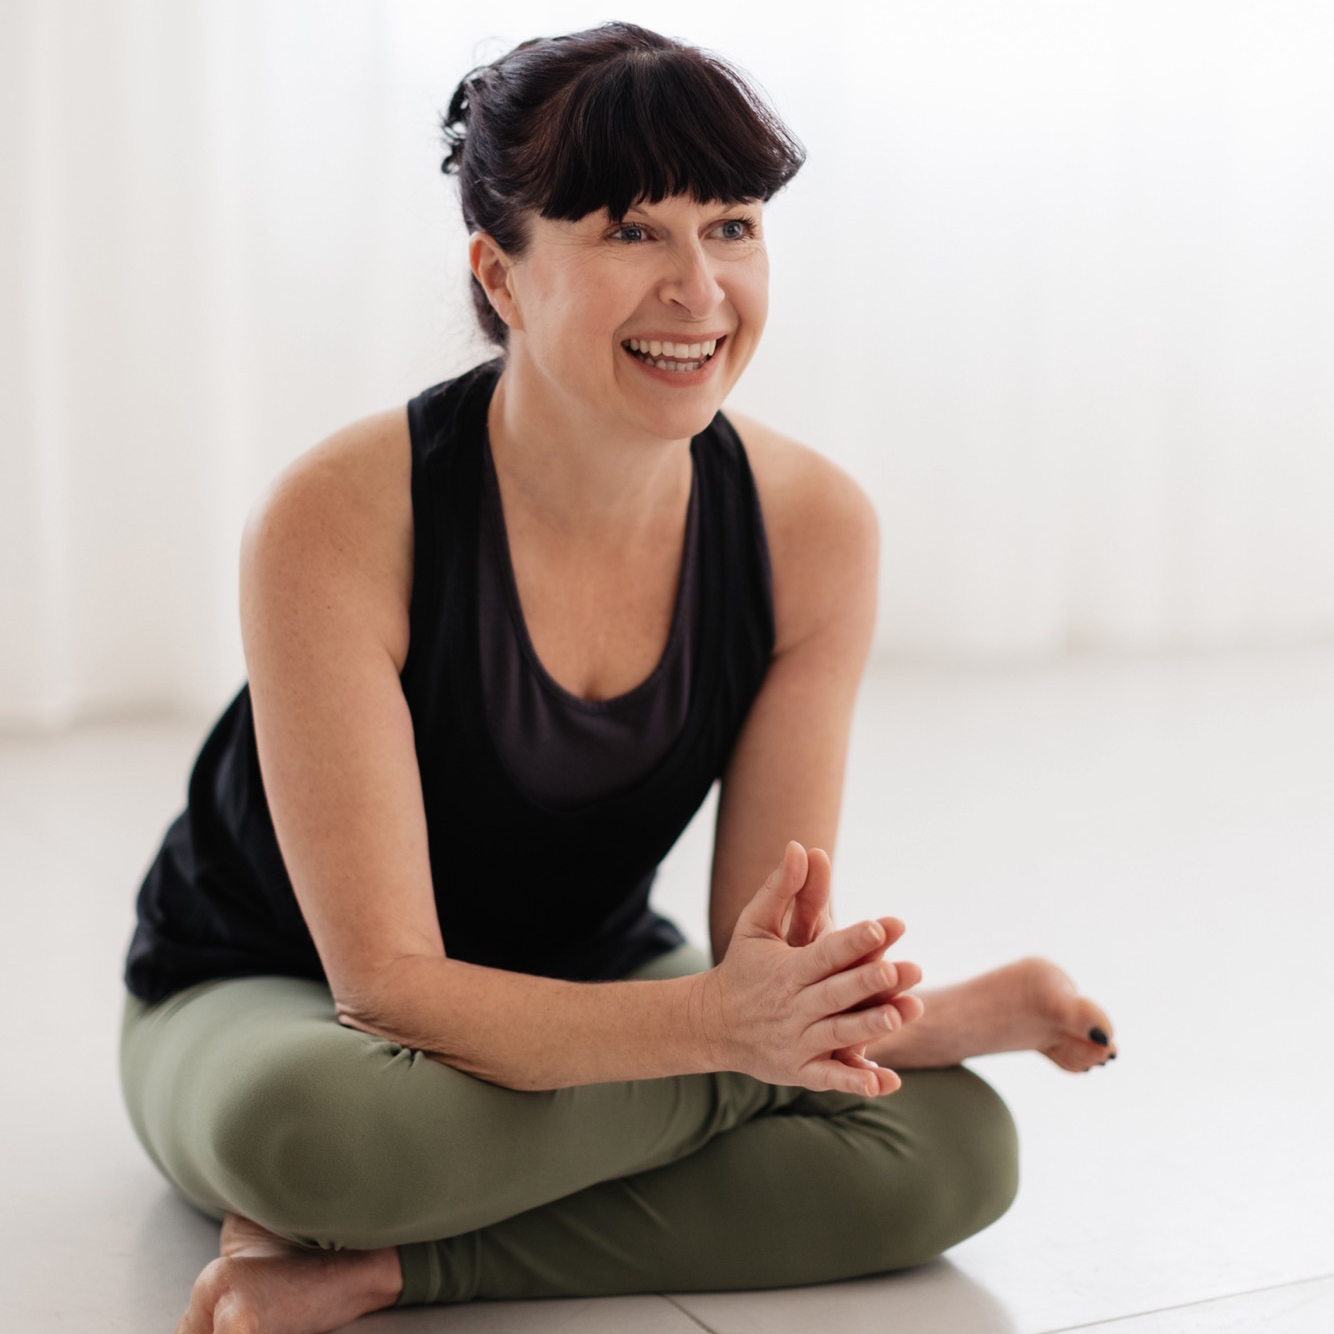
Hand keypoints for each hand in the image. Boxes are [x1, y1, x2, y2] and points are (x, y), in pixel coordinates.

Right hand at [694, 842, 921, 1095]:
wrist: (712, 1025)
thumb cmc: (741, 967)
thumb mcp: (754, 925)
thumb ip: (780, 887)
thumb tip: (799, 844)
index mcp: (785, 971)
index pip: (824, 953)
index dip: (852, 941)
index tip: (882, 925)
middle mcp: (792, 1007)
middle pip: (836, 994)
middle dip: (868, 982)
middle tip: (904, 968)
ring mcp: (796, 1042)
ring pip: (838, 1035)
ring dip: (871, 1027)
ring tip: (905, 1013)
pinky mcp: (799, 1071)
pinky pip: (829, 1079)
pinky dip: (854, 1081)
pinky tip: (884, 1081)